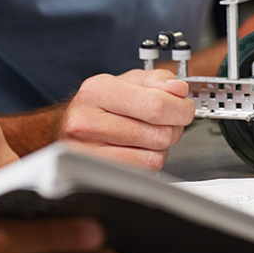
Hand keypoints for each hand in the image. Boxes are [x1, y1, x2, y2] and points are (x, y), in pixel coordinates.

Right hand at [58, 69, 194, 171]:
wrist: (68, 126)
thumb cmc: (100, 104)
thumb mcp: (126, 81)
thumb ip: (157, 80)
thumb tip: (178, 89)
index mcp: (98, 90)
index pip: (156, 105)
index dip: (181, 108)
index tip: (185, 108)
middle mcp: (87, 120)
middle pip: (159, 133)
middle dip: (173, 128)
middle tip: (167, 122)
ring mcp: (87, 151)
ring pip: (154, 156)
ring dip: (160, 147)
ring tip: (148, 135)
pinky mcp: (95, 173)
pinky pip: (143, 172)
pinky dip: (148, 161)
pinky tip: (138, 149)